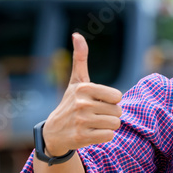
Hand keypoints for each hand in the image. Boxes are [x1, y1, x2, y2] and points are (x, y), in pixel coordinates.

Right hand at [42, 33, 123, 155]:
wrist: (54, 132)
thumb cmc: (70, 103)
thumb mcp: (76, 81)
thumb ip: (80, 59)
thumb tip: (77, 35)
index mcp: (84, 88)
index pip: (117, 96)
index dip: (111, 101)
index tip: (97, 102)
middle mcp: (82, 104)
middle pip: (118, 111)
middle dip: (110, 114)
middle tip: (94, 115)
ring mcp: (81, 121)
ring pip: (115, 124)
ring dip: (108, 126)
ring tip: (93, 124)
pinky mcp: (82, 137)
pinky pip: (109, 136)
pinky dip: (104, 137)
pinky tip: (91, 133)